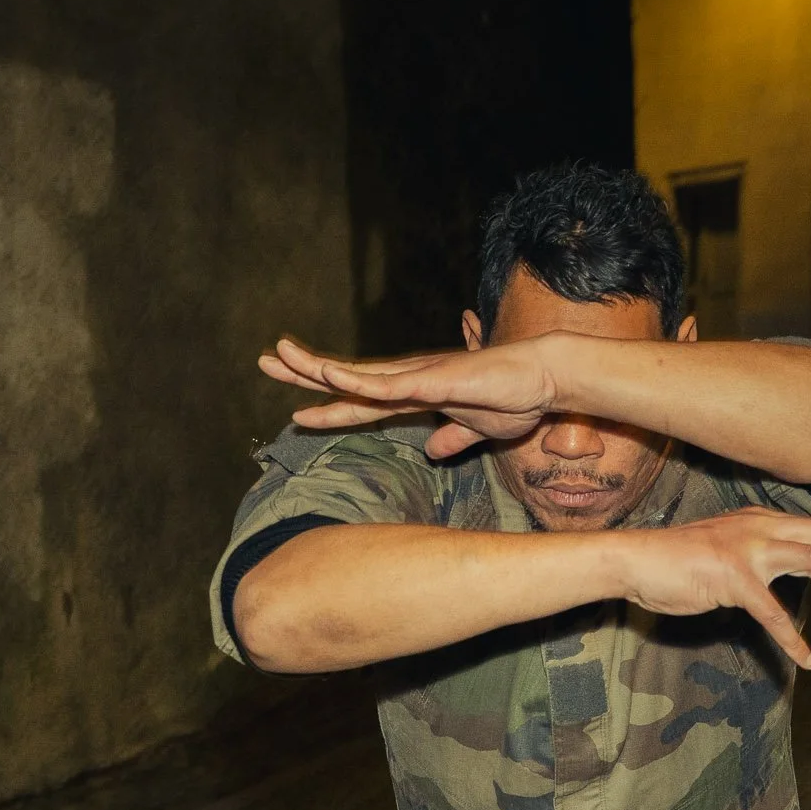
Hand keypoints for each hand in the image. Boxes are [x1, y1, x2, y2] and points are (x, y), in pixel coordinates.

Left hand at [259, 336, 562, 457]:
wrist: (544, 379)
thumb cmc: (514, 399)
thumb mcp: (476, 430)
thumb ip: (453, 439)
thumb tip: (434, 451)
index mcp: (417, 394)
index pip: (362, 402)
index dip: (329, 407)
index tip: (296, 411)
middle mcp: (411, 380)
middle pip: (350, 380)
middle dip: (306, 373)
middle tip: (265, 361)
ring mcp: (422, 376)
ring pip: (362, 376)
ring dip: (322, 368)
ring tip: (285, 358)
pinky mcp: (440, 379)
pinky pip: (396, 384)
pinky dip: (366, 383)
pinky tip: (337, 379)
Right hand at [610, 508, 810, 669]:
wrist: (636, 561)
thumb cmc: (676, 561)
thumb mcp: (726, 548)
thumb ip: (757, 555)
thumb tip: (782, 571)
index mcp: (761, 520)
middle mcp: (760, 527)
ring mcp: (746, 549)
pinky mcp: (731, 577)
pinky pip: (773, 612)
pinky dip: (794, 638)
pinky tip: (808, 658)